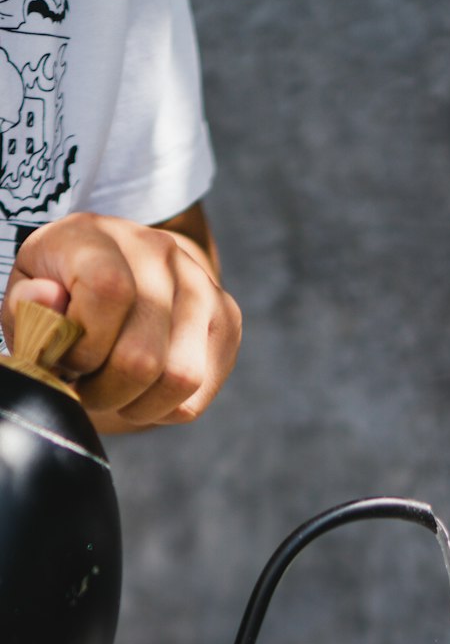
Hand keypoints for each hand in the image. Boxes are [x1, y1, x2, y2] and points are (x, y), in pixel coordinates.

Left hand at [0, 208, 241, 432]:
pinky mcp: (227, 320)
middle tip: (86, 388)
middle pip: (143, 356)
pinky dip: (163, 409)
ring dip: (136, 405)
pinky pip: (196, 395)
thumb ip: (27, 304)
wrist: (127, 272)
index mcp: (101, 235)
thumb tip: (50, 301)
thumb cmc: (67, 291)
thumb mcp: (30, 293)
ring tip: (114, 392)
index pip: (110, 291)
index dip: (84, 345)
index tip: (66, 357)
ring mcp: (202, 285)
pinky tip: (143, 391)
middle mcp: (161, 252)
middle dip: (105, 391)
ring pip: (179, 380)